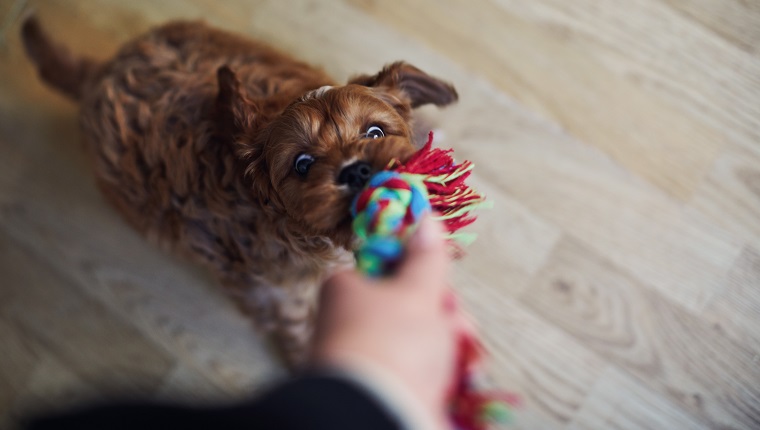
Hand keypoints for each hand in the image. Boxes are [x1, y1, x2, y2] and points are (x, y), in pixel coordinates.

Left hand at [311, 216, 459, 427]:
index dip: (422, 278)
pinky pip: (424, 376)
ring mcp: (370, 362)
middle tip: (453, 326)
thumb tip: (425, 216)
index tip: (440, 286)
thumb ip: (426, 257)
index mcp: (348, 291)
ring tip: (454, 361)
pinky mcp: (387, 392)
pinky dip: (443, 379)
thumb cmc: (389, 346)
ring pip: (423, 345)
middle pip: (413, 311)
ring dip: (449, 350)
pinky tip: (452, 383)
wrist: (377, 417)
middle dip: (444, 319)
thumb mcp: (416, 291)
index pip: (390, 271)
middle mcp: (353, 326)